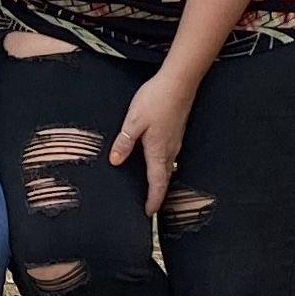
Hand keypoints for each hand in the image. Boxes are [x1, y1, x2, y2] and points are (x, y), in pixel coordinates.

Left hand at [109, 66, 200, 211]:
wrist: (179, 82)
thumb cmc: (156, 100)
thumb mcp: (133, 121)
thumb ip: (124, 142)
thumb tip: (115, 161)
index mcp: (159, 152)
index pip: (157, 184)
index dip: (153, 200)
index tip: (148, 213)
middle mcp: (170, 150)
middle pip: (164, 179)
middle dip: (157, 193)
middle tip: (150, 205)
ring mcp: (175, 141)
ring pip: (168, 167)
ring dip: (160, 180)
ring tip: (151, 187)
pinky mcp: (176, 132)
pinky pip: (170, 156)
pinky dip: (163, 166)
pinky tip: (156, 160)